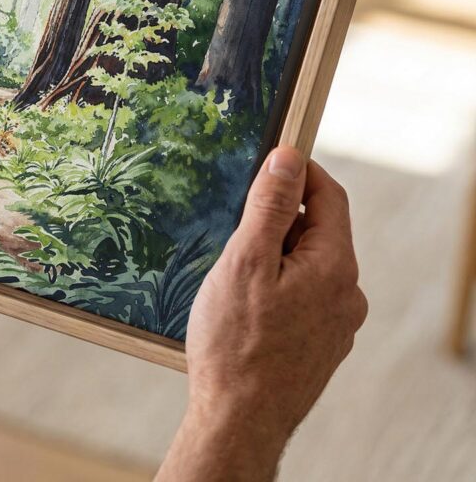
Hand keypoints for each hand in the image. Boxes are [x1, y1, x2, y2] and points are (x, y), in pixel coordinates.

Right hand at [157, 147, 367, 481]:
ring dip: (277, 252)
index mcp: (334, 267)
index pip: (329, 196)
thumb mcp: (245, 260)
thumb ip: (269, 206)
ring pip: (310, 264)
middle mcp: (346, 294)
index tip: (270, 158)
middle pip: (319, 229)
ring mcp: (337, 323)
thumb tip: (287, 158)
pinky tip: (245, 304)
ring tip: (234, 273)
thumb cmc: (235, 343)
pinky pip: (305, 294)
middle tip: (236, 225)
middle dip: (280, 216)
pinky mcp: (321, 344)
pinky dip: (279, 283)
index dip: (300, 170)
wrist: (238, 421)